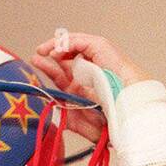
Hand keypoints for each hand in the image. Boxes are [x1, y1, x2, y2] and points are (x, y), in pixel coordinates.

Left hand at [31, 32, 151, 142]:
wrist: (128, 111)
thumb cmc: (112, 120)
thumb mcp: (82, 123)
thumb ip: (66, 119)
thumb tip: (49, 114)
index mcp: (85, 88)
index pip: (64, 74)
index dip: (50, 69)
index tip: (37, 63)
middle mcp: (90, 72)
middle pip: (66, 59)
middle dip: (51, 54)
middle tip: (38, 55)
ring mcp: (97, 59)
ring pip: (73, 46)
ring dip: (57, 46)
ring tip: (44, 51)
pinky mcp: (101, 49)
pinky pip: (81, 42)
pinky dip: (67, 44)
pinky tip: (57, 53)